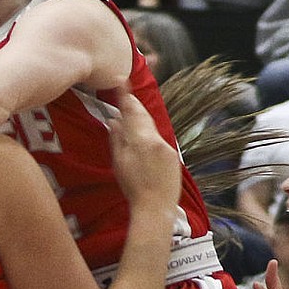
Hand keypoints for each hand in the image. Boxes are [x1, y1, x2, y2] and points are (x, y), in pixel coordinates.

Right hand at [108, 86, 180, 215]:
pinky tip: (145, 143)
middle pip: (144, 117)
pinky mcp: (174, 155)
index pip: (132, 111)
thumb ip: (117, 139)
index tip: (123, 81)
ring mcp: (167, 147)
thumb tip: (114, 121)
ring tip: (132, 116)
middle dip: (135, 106)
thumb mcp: (119, 163)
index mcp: (140, 140)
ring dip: (142, 123)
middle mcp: (156, 140)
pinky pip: (160, 141)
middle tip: (127, 94)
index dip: (127, 95)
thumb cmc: (134, 188)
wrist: (156, 208)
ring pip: (152, 129)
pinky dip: (151, 138)